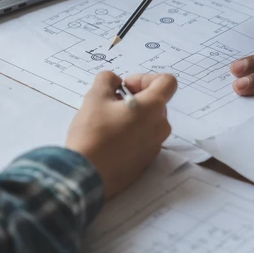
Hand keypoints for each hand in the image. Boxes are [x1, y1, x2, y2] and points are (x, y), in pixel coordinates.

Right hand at [66, 71, 176, 197]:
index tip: (125, 87)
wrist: (86, 175)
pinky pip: (144, 139)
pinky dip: (132, 133)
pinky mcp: (146, 162)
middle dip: (136, 97)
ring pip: (149, 121)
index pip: (167, 82)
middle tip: (112, 103)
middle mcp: (161, 127)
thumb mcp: (95, 97)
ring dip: (133, 115)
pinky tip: (110, 140)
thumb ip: (107, 80)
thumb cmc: (93, 133)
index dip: (145, 78)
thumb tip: (115, 82)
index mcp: (153, 108)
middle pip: (156, 102)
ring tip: (108, 121)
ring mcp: (155, 146)